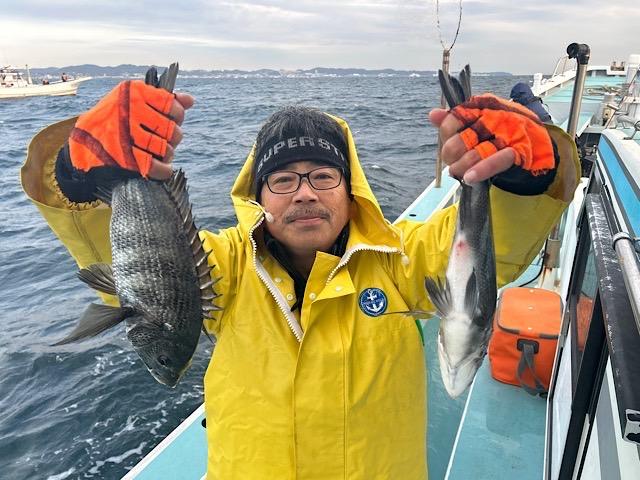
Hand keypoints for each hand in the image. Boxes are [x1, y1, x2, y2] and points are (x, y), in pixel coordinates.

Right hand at [69, 80, 193, 179]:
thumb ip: (163, 99)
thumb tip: (190, 100)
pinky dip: (164, 170)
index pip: (172, 105)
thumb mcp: (133, 100)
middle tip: (166, 140)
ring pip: (166, 149)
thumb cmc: (115, 118)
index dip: (177, 116)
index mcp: (133, 92)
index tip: (172, 119)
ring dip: (167, 154)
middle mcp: (129, 110)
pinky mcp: (124, 157)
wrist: (83, 141)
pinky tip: (163, 168)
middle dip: (174, 138)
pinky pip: (156, 166)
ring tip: (161, 152)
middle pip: (172, 130)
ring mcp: (126, 134)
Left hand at [429, 94, 554, 183]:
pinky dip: (481, 170)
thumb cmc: (504, 132)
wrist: (539, 144)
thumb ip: (456, 120)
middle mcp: (495, 117)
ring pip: (475, 152)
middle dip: (452, 154)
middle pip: (462, 138)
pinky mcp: (519, 151)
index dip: (446, 133)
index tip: (447, 143)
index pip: (455, 118)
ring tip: (458, 173)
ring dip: (462, 166)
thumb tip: (433, 115)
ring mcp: (508, 134)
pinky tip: (469, 178)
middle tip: (453, 162)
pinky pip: (496, 160)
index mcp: (484, 106)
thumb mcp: (480, 121)